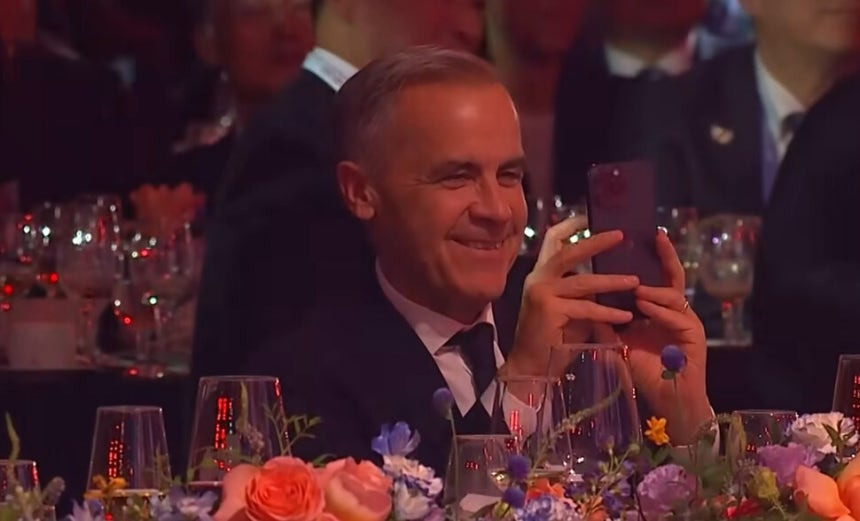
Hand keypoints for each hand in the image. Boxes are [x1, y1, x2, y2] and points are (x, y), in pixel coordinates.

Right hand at [502, 219, 638, 375]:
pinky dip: (607, 312)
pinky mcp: (548, 310)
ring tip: (635, 281)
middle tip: (621, 235)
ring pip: (582, 281)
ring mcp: (541, 293)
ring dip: (611, 281)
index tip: (589, 217)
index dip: (569, 226)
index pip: (551, 241)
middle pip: (568, 252)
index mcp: (541, 274)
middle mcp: (537, 278)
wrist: (532, 366)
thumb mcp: (568, 306)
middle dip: (595, 242)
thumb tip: (612, 275)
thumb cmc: (552, 338)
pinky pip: (585, 308)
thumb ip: (581, 290)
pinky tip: (625, 316)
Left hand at [616, 230, 709, 443]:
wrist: (666, 400)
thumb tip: (582, 302)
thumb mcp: (620, 342)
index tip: (638, 236)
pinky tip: (644, 305)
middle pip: (672, 277)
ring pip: (673, 295)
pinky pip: (677, 316)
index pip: (654, 278)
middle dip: (665, 256)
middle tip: (655, 236)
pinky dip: (659, 310)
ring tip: (636, 288)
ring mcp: (687, 321)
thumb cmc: (644, 371)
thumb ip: (606, 322)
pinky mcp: (695, 335)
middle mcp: (675, 311)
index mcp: (658, 310)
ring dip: (653, 290)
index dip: (649, 258)